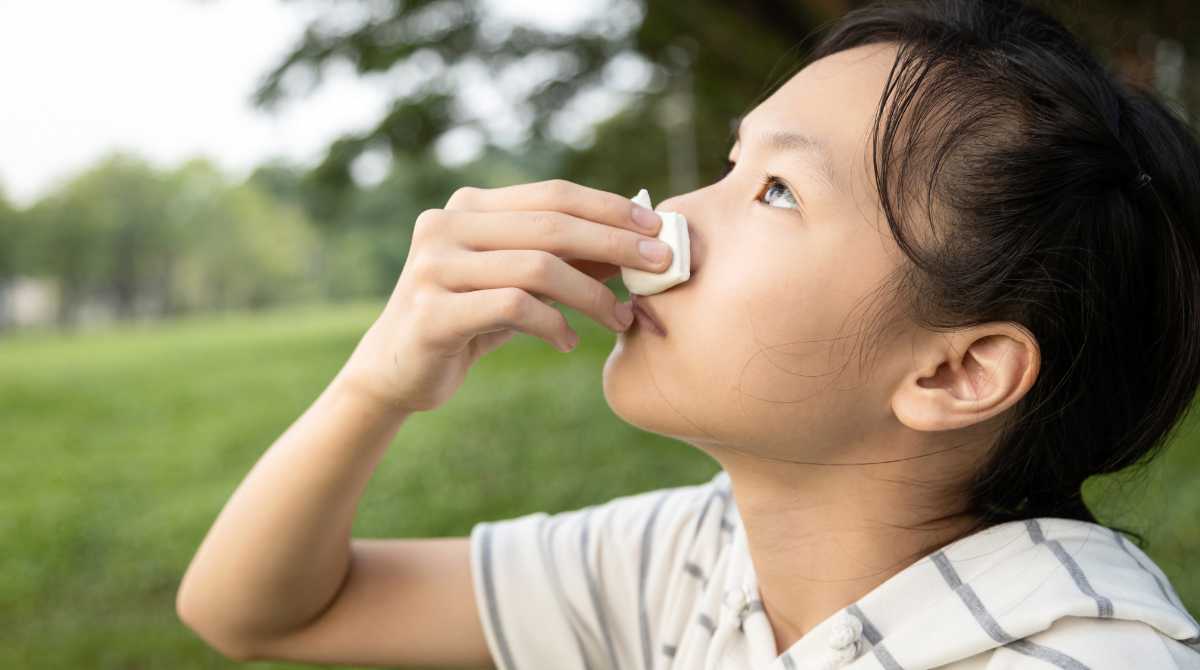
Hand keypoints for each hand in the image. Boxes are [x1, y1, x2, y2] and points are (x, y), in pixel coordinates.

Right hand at [336, 179, 672, 412]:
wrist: (396, 372)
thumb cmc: (468, 321)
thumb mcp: (518, 283)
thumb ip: (563, 259)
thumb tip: (637, 242)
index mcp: (468, 208)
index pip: (552, 195)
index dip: (609, 208)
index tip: (656, 227)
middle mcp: (445, 226)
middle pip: (551, 225)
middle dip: (615, 243)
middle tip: (661, 266)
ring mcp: (433, 267)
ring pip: (537, 267)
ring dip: (591, 294)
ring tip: (620, 318)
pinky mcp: (430, 312)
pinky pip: (513, 308)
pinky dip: (553, 325)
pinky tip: (569, 343)